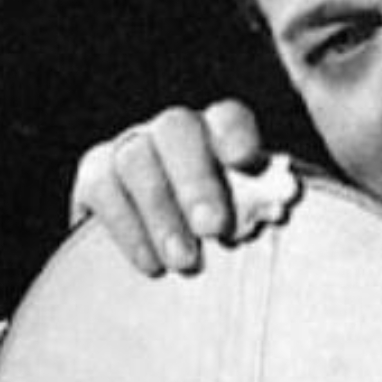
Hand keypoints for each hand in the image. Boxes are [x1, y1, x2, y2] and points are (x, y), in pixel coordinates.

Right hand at [68, 99, 264, 274]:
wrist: (180, 264)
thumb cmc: (231, 239)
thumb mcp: (254, 221)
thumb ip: (266, 205)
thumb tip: (284, 202)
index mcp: (221, 133)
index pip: (228, 117)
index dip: (235, 134)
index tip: (245, 162)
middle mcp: (175, 132)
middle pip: (177, 129)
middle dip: (196, 179)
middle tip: (214, 228)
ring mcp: (132, 148)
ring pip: (136, 158)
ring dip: (161, 212)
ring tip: (184, 261)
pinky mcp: (96, 178)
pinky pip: (101, 187)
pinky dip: (126, 227)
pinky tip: (150, 264)